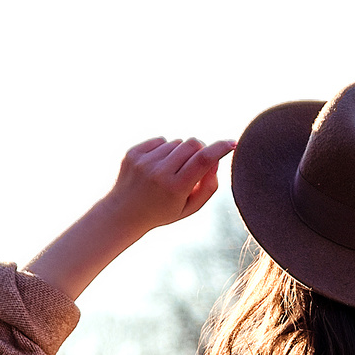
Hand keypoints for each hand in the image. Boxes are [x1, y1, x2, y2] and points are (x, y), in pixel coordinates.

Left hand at [22, 135, 235, 301]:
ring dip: (179, 153)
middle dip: (199, 150)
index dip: (221, 148)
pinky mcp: (133, 152)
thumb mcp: (190, 208)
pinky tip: (156, 167)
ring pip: (176, 142)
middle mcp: (159, 172)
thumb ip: (209, 186)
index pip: (204, 159)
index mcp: (175, 188)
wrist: (122, 213)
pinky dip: (164, 150)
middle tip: (194, 165)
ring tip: (169, 172)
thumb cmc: (162, 211)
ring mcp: (144, 161)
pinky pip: (160, 140)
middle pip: (192, 143)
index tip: (232, 142)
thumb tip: (215, 160)